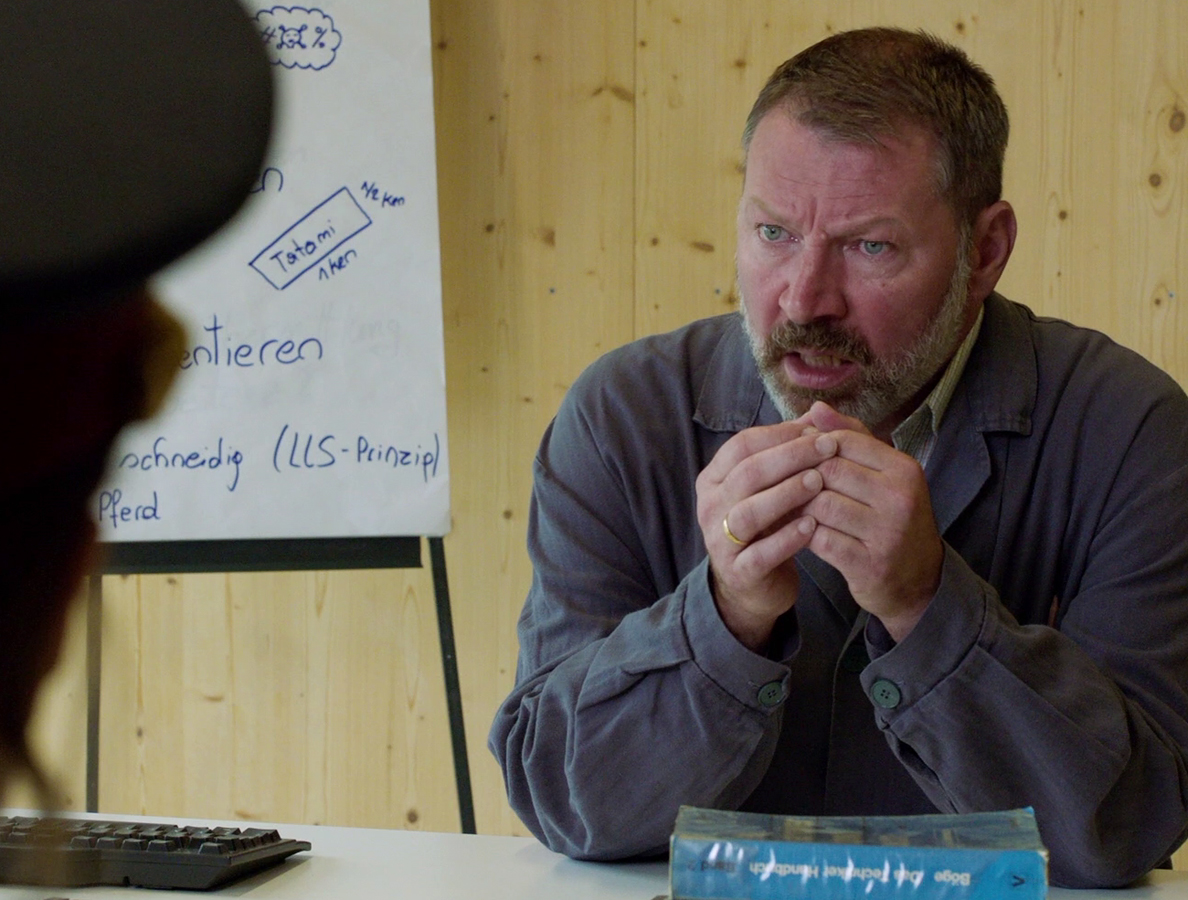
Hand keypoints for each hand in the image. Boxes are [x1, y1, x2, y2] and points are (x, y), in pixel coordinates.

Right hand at [696, 419, 837, 651]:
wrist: (754, 586)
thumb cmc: (767, 528)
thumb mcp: (773, 488)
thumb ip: (789, 452)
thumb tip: (817, 412)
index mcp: (714, 479)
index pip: (742, 445)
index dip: (780, 434)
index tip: (817, 430)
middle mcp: (710, 507)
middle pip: (747, 473)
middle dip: (790, 457)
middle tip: (827, 448)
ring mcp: (720, 541)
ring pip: (749, 512)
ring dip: (786, 494)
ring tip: (819, 483)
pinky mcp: (738, 572)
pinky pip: (760, 553)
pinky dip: (786, 539)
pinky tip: (812, 526)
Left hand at [796, 402, 943, 640]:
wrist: (917, 581)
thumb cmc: (890, 518)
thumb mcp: (883, 475)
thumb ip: (851, 438)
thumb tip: (814, 408)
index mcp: (904, 469)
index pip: (843, 442)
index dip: (812, 448)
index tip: (797, 458)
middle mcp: (900, 498)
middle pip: (828, 471)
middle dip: (801, 478)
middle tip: (783, 485)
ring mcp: (887, 533)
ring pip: (820, 504)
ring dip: (799, 506)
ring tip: (788, 508)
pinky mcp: (869, 564)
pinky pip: (820, 539)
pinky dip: (803, 535)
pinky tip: (798, 533)